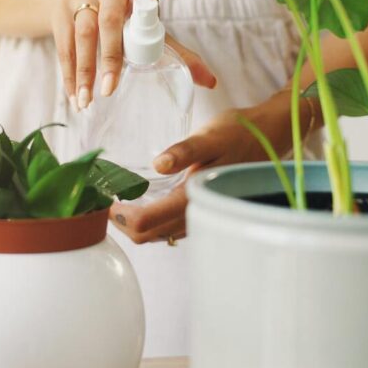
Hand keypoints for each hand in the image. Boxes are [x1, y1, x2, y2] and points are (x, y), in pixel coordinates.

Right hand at [51, 0, 216, 109]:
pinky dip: (69, 74)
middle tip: (110, 89)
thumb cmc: (125, 23)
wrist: (79, 6)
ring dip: (84, 71)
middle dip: (110, 56)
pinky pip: (63, 45)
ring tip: (87, 101)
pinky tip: (75, 96)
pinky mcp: (60, 10)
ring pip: (82, 35)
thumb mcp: (149, 32)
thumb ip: (177, 54)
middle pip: (109, 21)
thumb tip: (210, 82)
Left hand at [110, 95, 313, 243]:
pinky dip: (150, 221)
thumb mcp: (210, 135)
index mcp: (194, 197)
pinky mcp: (201, 211)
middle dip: (121, 224)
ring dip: (134, 224)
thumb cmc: (239, 132)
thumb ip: (185, 150)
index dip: (119, 217)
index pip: (148, 223)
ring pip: (158, 234)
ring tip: (116, 201)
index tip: (102, 200)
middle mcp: (196, 214)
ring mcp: (200, 216)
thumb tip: (158, 163)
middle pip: (148, 235)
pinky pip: (170, 227)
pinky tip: (141, 202)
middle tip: (100, 202)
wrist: (268, 136)